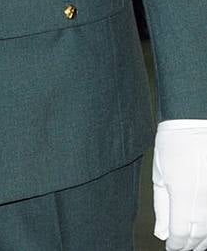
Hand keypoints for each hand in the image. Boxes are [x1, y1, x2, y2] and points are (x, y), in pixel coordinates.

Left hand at [154, 120, 206, 250]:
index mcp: (183, 196)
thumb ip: (162, 206)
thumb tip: (163, 233)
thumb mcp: (160, 175)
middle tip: (182, 247)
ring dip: (205, 240)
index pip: (182, 234)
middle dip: (191, 246)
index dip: (176, 245)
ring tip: (195, 243)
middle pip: (201, 236)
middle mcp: (205, 200)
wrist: (197, 123)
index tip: (171, 247)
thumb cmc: (174, 145)